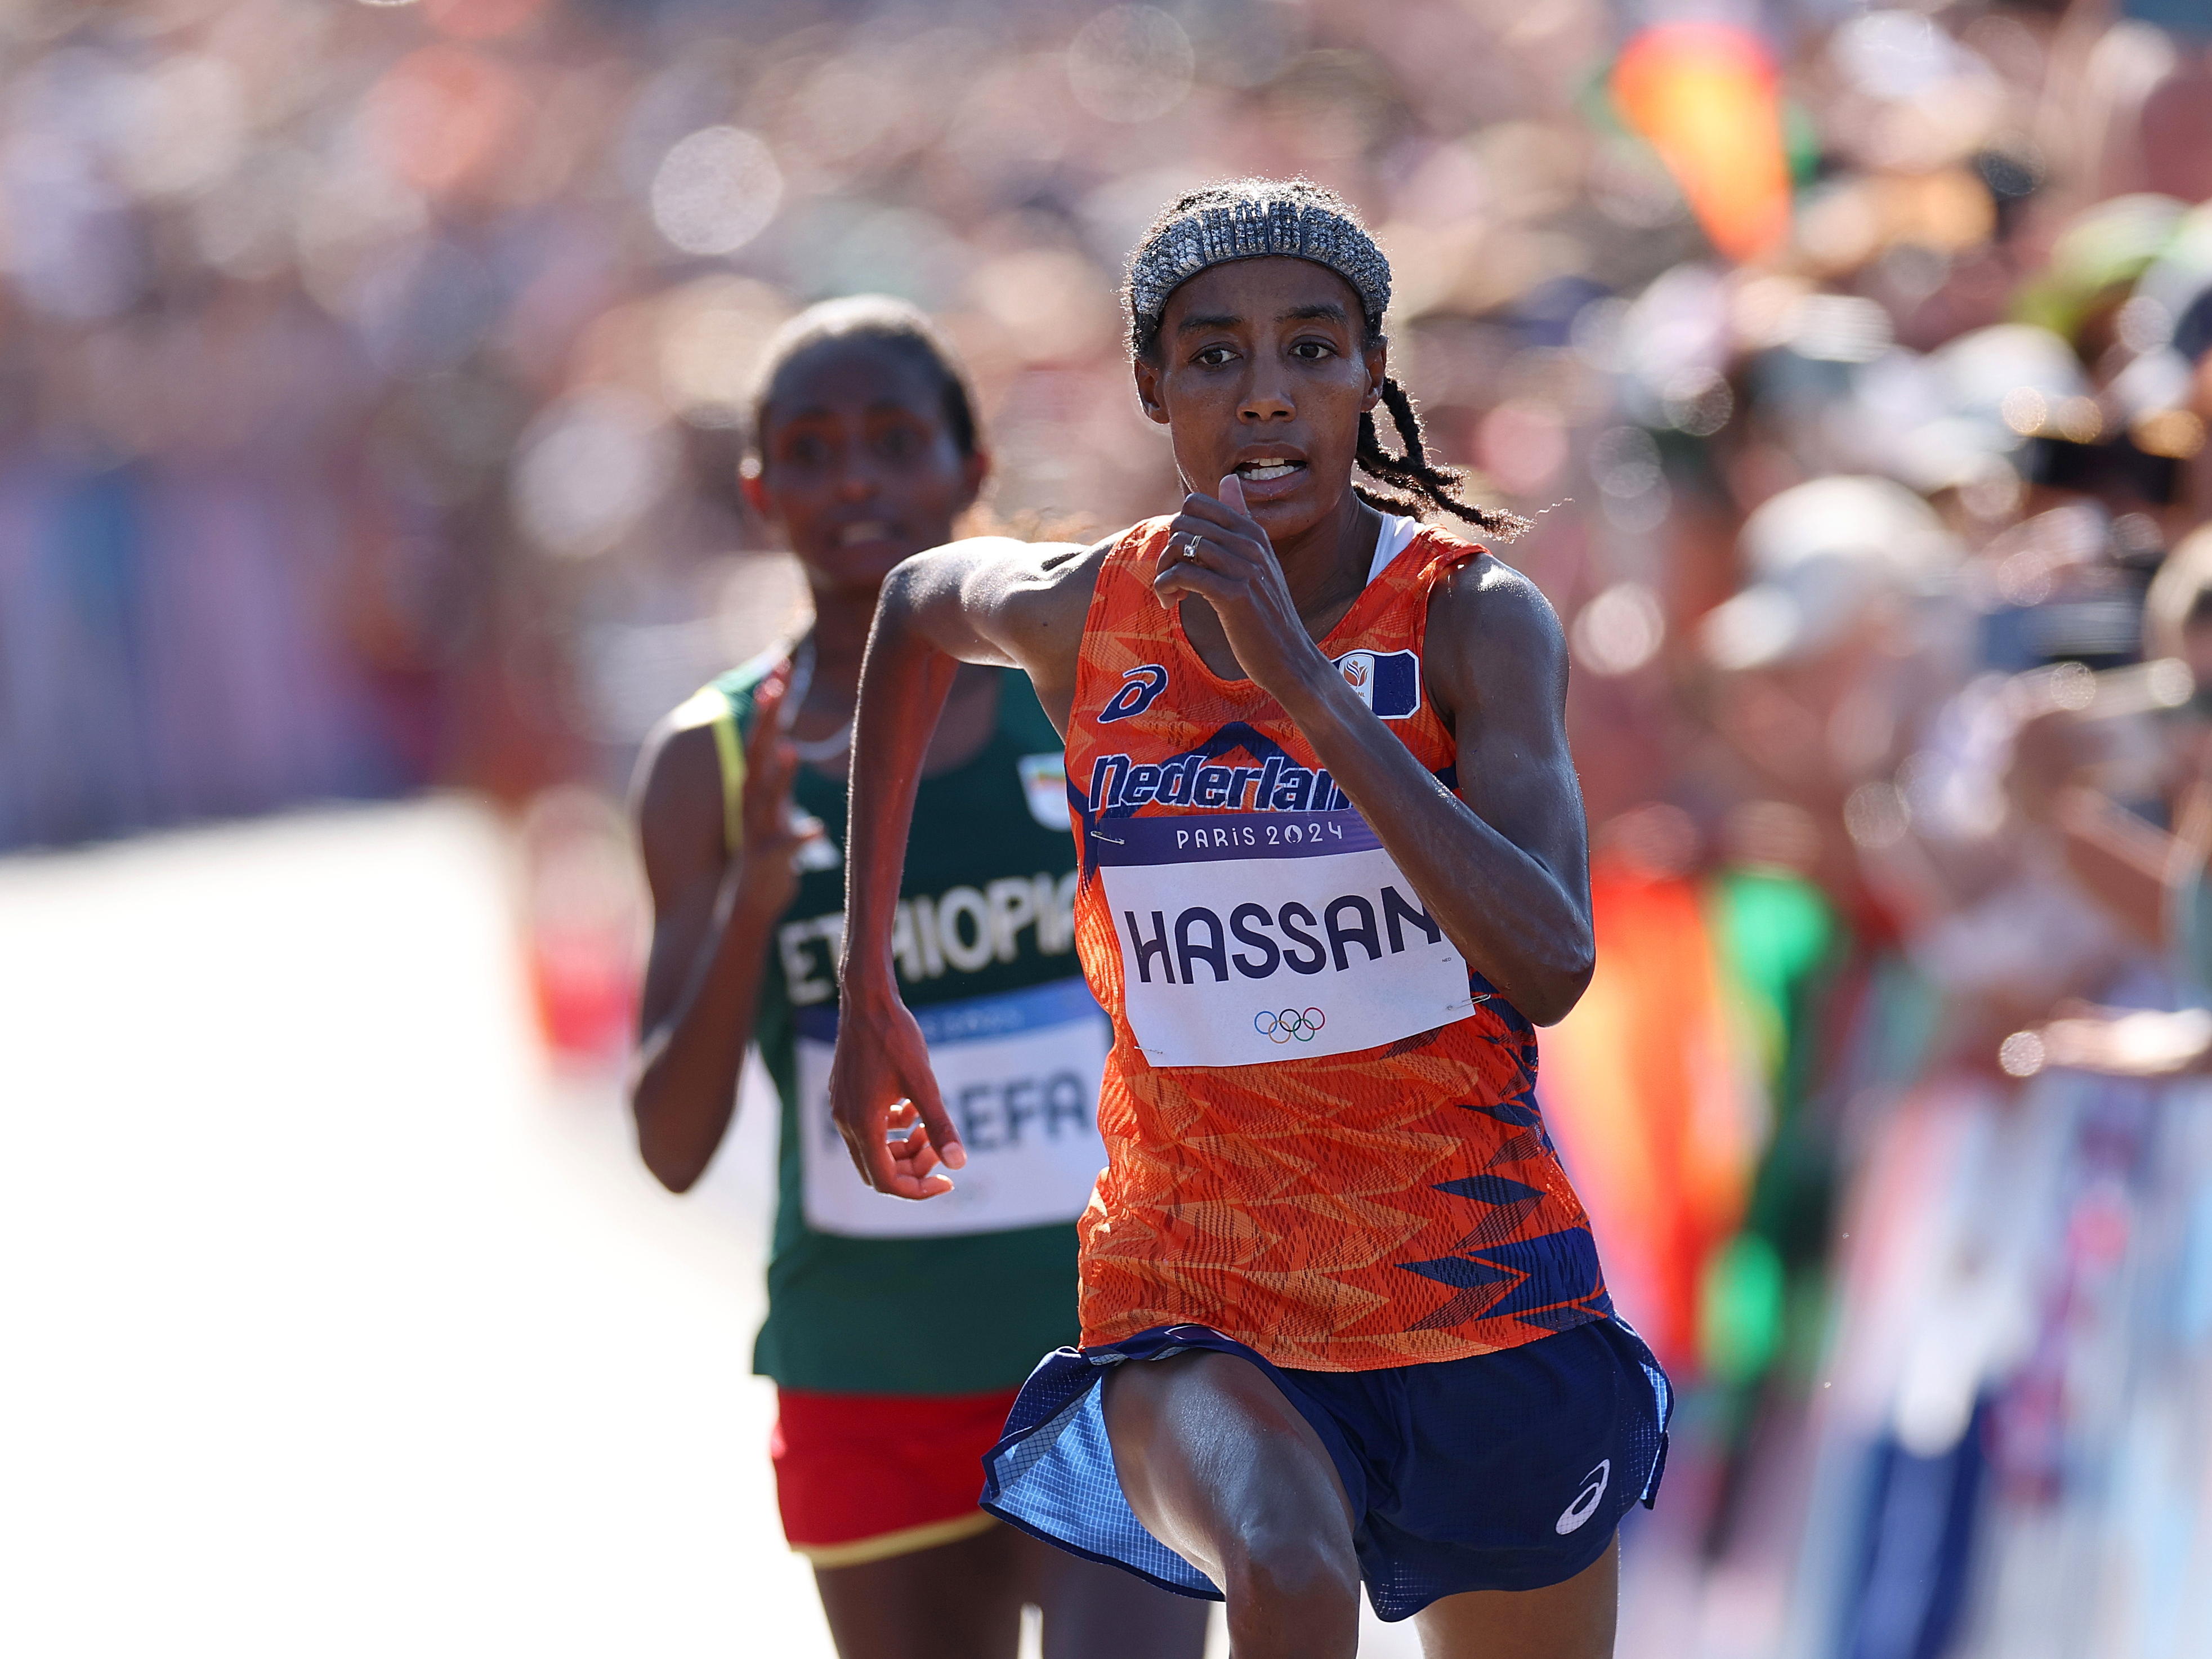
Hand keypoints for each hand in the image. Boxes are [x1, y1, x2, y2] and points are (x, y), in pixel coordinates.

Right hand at [731, 667, 812, 920]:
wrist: (750, 900)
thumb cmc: (767, 847)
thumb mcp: (773, 804)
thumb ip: (777, 773)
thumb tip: (784, 740)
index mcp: (757, 784)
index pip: (763, 735)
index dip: (771, 702)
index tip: (781, 664)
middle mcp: (753, 801)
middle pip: (758, 753)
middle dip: (767, 720)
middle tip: (775, 684)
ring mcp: (758, 829)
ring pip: (765, 797)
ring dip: (778, 775)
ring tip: (790, 750)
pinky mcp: (768, 860)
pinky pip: (783, 847)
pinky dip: (798, 837)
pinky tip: (815, 828)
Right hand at [826, 989, 966, 1198]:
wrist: (867, 1000)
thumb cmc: (896, 1037)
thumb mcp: (924, 1083)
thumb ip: (939, 1125)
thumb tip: (959, 1164)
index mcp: (863, 1124)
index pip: (887, 1181)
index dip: (919, 1189)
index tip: (947, 1180)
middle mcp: (846, 1121)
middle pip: (878, 1170)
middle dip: (913, 1168)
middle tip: (940, 1148)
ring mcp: (842, 1108)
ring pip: (872, 1150)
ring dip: (903, 1149)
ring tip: (928, 1126)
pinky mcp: (845, 1095)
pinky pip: (868, 1128)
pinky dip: (892, 1129)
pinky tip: (912, 1108)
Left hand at [1151, 474, 1328, 701]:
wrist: (1289, 657)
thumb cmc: (1266, 613)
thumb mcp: (1258, 561)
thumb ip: (1241, 520)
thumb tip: (1229, 479)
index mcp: (1253, 532)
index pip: (1196, 503)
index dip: (1180, 528)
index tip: (1185, 558)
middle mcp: (1250, 544)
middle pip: (1182, 523)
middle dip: (1168, 552)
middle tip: (1173, 581)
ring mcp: (1244, 568)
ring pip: (1179, 546)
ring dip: (1163, 573)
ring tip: (1172, 595)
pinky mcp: (1233, 595)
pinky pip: (1181, 575)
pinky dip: (1165, 588)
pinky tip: (1172, 604)